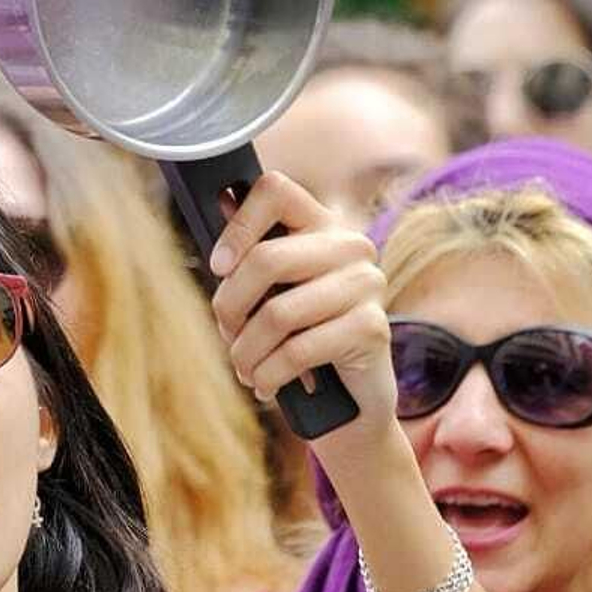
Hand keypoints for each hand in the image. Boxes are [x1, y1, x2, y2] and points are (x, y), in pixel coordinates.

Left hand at [207, 171, 397, 436]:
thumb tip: (219, 200)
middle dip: (230, 306)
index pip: (274, 190)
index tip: (218, 267)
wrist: (348, 401)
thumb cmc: (299, 336)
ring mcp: (367, 283)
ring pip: (278, 313)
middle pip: (267, 258)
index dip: (237, 226)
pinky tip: (265, 385)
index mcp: (321, 223)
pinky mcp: (373, 328)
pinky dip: (269, 375)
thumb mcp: (270, 292)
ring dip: (246, 351)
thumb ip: (249, 254)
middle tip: (227, 334)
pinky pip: (299, 350)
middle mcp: (349, 244)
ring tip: (245, 369)